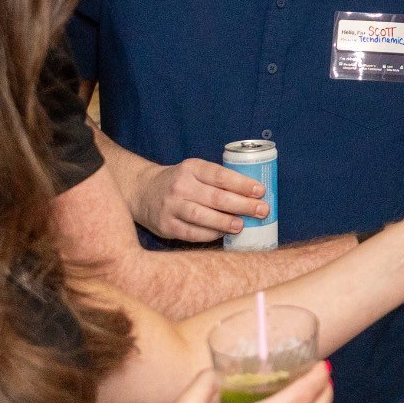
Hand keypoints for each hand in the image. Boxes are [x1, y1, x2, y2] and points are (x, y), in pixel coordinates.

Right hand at [129, 156, 267, 243]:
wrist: (142, 191)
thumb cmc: (179, 182)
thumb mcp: (194, 171)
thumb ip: (217, 180)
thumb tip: (253, 196)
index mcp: (191, 168)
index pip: (220, 175)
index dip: (242, 184)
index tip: (260, 191)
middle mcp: (180, 186)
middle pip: (215, 197)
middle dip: (242, 204)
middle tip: (262, 210)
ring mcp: (171, 206)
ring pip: (202, 216)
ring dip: (225, 221)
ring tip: (242, 225)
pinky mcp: (166, 225)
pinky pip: (191, 233)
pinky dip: (209, 234)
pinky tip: (223, 234)